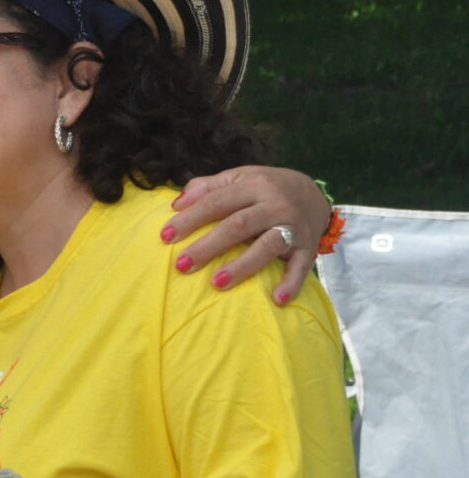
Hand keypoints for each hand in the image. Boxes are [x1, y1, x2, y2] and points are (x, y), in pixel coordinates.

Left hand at [164, 166, 330, 304]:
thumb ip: (206, 187)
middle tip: (182, 265)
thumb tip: (176, 204)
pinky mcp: (307, 248)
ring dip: (242, 266)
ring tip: (216, 283)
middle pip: (238, 226)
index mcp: (254, 186)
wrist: (313, 193)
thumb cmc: (263, 188)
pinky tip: (277, 300)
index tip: (165, 237)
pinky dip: (292, 284)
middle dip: (208, 246)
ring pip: (267, 246)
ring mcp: (293, 227)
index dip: (190, 219)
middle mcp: (275, 205)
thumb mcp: (237, 177)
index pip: (216, 202)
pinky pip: (301, 267)